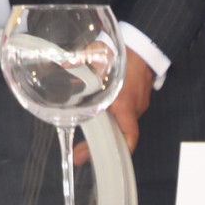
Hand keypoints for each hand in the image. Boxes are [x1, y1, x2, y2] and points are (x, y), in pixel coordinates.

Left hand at [74, 48, 153, 163]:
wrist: (145, 46)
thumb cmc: (123, 53)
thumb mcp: (99, 58)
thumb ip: (79, 66)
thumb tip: (59, 68)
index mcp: (125, 102)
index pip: (129, 133)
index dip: (120, 149)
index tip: (105, 158)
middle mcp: (134, 108)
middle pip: (121, 133)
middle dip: (101, 146)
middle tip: (79, 155)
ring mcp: (138, 104)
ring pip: (122, 123)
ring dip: (106, 133)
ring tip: (84, 143)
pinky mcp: (138, 99)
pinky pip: (125, 114)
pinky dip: (113, 120)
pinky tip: (98, 120)